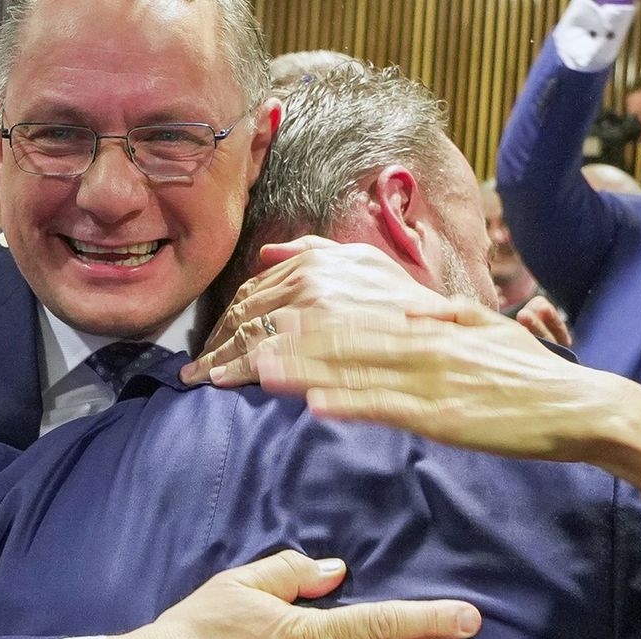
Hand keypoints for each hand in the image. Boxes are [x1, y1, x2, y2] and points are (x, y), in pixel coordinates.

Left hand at [179, 236, 447, 387]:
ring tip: (204, 381)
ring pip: (255, 340)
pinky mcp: (329, 351)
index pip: (252, 295)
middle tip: (195, 371)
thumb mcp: (361, 260)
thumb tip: (266, 254)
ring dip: (224, 362)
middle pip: (245, 319)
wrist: (446, 331)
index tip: (211, 343)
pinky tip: (231, 386)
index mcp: (314, 266)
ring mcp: (319, 320)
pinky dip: (248, 374)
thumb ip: (312, 251)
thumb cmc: (402, 298)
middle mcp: (310, 288)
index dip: (226, 321)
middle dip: (216, 346)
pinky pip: (279, 364)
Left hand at [255, 297, 631, 462]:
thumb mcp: (485, 329)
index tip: (273, 313)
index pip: (361, 312)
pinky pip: (390, 410)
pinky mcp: (445, 418)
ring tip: (261, 370)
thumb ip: (442, 316)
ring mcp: (435, 380)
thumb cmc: (530, 374)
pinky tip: (318, 405)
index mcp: (434, 324)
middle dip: (293, 342)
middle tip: (246, 343)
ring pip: (360, 370)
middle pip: (347, 338)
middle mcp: (427, 344)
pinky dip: (352, 405)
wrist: (579, 405)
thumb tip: (404, 306)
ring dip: (306, 371)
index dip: (312, 313)